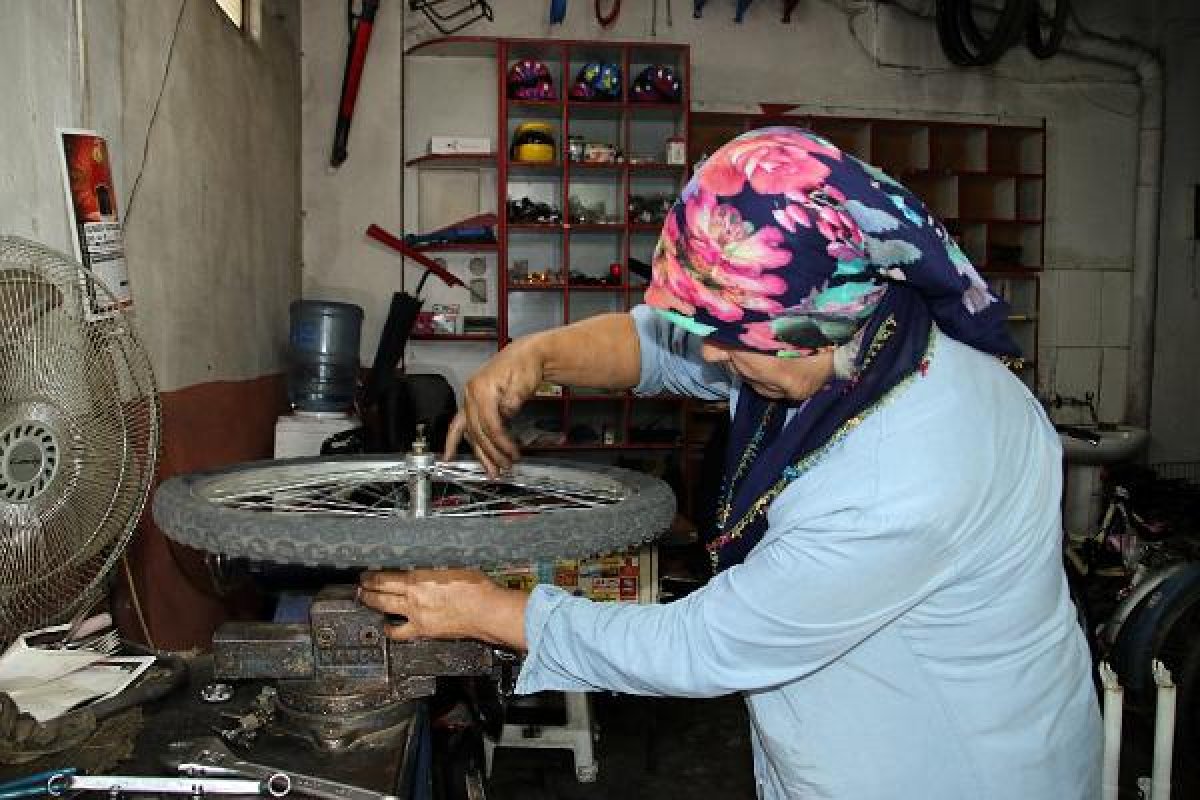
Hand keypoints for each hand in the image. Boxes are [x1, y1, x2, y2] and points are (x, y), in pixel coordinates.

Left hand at [359, 569, 528, 649]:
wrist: (487, 611)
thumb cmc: (477, 588)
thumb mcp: (452, 566)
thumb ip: (433, 567)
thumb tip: (423, 564)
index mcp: (419, 578)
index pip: (385, 576)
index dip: (372, 575)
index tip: (366, 573)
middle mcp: (413, 597)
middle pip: (380, 593)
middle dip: (366, 589)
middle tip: (360, 586)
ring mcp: (416, 615)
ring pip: (385, 610)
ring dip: (372, 605)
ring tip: (366, 602)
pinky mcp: (423, 630)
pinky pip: (400, 632)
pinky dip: (390, 629)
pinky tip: (387, 627)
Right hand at [443, 337, 544, 475]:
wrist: (525, 354)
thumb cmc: (525, 365)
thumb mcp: (523, 382)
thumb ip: (512, 401)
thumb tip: (505, 416)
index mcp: (481, 389)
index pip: (490, 424)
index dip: (502, 442)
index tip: (513, 454)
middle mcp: (471, 395)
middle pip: (478, 431)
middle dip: (491, 453)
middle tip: (504, 467)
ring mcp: (470, 400)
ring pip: (470, 432)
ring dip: (480, 453)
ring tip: (490, 471)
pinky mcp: (473, 404)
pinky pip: (462, 426)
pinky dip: (459, 441)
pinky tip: (450, 454)